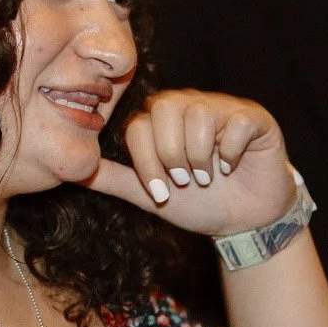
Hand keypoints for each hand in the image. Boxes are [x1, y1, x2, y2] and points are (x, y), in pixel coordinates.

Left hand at [79, 89, 295, 236]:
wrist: (247, 220)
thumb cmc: (200, 202)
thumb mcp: (152, 196)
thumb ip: (118, 180)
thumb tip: (74, 172)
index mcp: (162, 121)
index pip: (138, 124)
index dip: (146, 161)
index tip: (161, 191)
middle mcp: (190, 106)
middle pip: (163, 109)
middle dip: (170, 154)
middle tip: (185, 180)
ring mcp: (223, 108)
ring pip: (198, 113)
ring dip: (200, 156)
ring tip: (209, 176)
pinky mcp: (253, 118)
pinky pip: (236, 121)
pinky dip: (230, 151)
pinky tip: (232, 166)